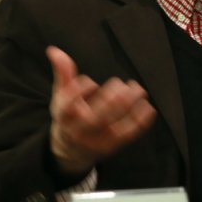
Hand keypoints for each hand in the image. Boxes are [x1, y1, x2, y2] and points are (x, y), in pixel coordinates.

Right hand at [47, 46, 155, 175]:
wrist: (71, 151)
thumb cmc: (67, 116)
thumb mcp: (60, 97)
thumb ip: (62, 73)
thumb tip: (54, 50)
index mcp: (63, 116)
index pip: (68, 105)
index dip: (80, 92)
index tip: (91, 82)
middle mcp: (78, 130)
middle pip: (94, 118)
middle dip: (109, 100)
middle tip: (120, 84)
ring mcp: (96, 140)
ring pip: (113, 125)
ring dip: (128, 107)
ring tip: (138, 89)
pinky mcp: (111, 145)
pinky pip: (127, 134)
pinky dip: (140, 121)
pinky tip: (147, 106)